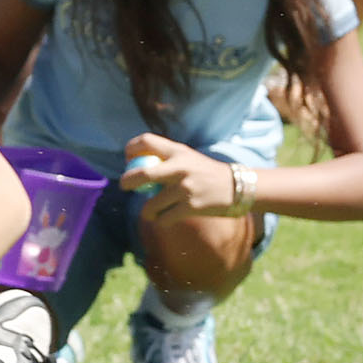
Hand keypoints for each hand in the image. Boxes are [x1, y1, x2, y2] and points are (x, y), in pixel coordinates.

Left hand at [122, 133, 246, 220]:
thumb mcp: (189, 159)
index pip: (146, 141)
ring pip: (150, 205)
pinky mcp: (191, 207)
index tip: (128, 160)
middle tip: (124, 186)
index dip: (131, 150)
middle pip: (141, 174)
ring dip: (147, 211)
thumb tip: (136, 170)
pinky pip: (163, 219)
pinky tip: (166, 219)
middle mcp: (181, 167)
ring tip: (152, 212)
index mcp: (179, 151)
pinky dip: (161, 221)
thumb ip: (166, 162)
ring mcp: (186, 188)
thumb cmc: (207, 174)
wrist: (238, 188)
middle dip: (126, 182)